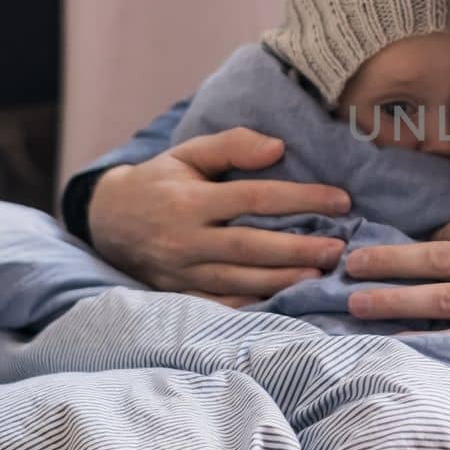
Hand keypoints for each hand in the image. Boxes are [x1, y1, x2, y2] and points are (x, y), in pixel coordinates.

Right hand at [89, 127, 349, 303]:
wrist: (107, 220)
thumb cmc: (160, 181)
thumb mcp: (188, 153)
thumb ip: (232, 146)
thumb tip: (277, 148)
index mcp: (191, 200)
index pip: (255, 198)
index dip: (301, 198)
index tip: (341, 200)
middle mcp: (186, 238)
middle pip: (251, 246)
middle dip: (298, 249)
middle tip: (338, 248)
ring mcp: (181, 271)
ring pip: (239, 279)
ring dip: (283, 279)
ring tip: (320, 273)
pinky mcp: (178, 293)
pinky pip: (219, 303)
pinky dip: (251, 303)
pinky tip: (284, 299)